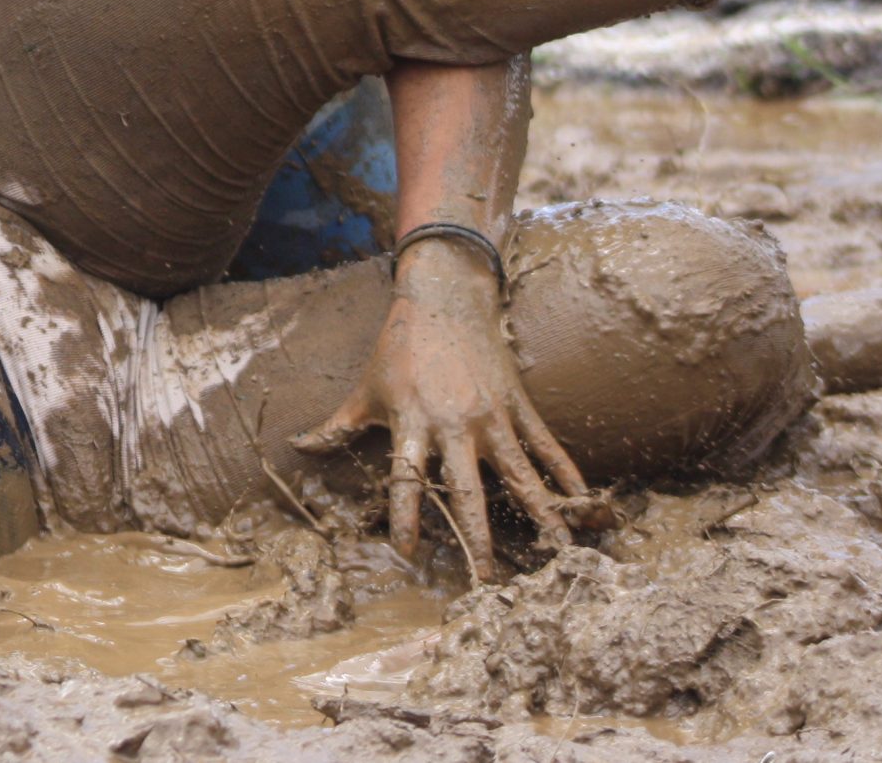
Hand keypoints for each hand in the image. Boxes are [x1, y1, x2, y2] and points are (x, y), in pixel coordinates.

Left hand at [292, 241, 608, 577]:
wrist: (444, 299)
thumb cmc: (398, 348)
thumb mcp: (364, 388)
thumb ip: (336, 426)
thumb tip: (297, 447)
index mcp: (413, 422)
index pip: (407, 479)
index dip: (405, 516)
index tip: (407, 554)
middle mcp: (455, 424)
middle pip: (468, 489)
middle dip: (477, 536)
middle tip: (487, 581)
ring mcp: (492, 415)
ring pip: (519, 473)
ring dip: (540, 513)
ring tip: (559, 551)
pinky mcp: (518, 404)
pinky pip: (546, 445)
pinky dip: (567, 473)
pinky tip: (584, 501)